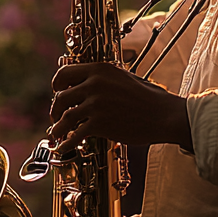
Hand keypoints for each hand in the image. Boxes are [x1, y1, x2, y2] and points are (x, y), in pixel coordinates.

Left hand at [49, 63, 192, 154]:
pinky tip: (64, 147)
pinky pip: (74, 135)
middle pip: (60, 96)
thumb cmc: (148, 98)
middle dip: (55, 109)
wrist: (163, 114)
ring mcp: (96, 103)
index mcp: (99, 69)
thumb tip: (85, 85)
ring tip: (56, 134)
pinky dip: (66, 143)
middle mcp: (94, 83)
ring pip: (64, 116)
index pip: (64, 73)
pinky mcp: (99, 123)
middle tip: (56, 117)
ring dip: (57, 128)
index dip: (56, 86)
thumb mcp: (123, 77)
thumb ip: (103, 79)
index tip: (57, 93)